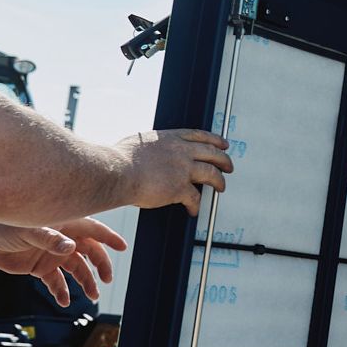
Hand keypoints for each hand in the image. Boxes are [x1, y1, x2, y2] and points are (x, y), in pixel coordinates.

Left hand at [0, 216, 123, 307]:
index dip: (108, 238)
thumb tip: (70, 248)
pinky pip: (56, 282)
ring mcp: (52, 255)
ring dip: (85, 282)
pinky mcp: (41, 268)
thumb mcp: (29, 232)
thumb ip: (50, 239)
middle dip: (100, 265)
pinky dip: (61, 292)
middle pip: (89, 252)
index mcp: (64, 225)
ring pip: (76, 269)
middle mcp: (62, 240)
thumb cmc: (6, 226)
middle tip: (106, 280)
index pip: (93, 230)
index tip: (122, 247)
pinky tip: (63, 301)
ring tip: (91, 296)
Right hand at [112, 129, 232, 215]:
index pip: (200, 136)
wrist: (117, 171)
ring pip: (211, 173)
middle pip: (212, 153)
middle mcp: (181, 151)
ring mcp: (182, 169)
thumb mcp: (140, 142)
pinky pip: (195, 198)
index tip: (223, 144)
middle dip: (224, 160)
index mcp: (171, 137)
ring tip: (221, 187)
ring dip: (219, 182)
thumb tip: (148, 150)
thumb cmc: (120, 159)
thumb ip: (151, 146)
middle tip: (229, 166)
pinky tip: (194, 210)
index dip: (215, 140)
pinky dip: (196, 206)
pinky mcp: (179, 188)